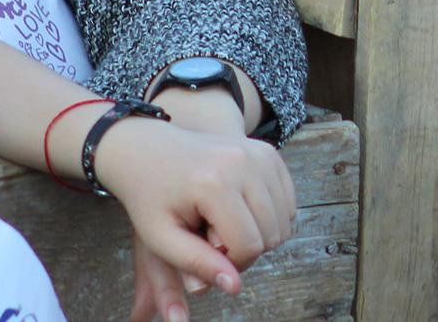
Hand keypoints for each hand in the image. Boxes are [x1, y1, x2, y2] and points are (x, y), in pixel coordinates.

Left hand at [96, 117, 295, 321]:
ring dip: (259, 232)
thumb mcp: (161, 238)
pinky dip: (270, 215)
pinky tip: (240, 211)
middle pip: (272, 233)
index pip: (248, 246)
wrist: (149, 151)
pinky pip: (288, 201)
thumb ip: (197, 265)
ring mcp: (259, 153)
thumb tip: (235, 287)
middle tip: (213, 241)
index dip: (231, 264)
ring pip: (284, 219)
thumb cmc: (152, 198)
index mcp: (213, 184)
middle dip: (246, 248)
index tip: (206, 255)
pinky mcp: (268, 152)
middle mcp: (242, 163)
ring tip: (224, 225)